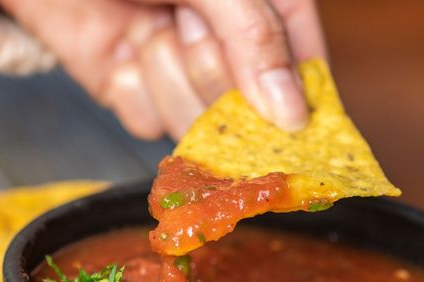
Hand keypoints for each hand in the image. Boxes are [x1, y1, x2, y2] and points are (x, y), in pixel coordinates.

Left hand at [0, 0, 326, 139]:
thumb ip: (254, 36)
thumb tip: (293, 114)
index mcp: (262, 3)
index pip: (304, 64)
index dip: (300, 97)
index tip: (294, 127)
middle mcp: (224, 41)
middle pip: (250, 107)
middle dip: (210, 64)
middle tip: (182, 17)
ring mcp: (178, 69)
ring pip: (198, 123)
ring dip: (166, 74)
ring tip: (147, 23)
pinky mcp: (134, 91)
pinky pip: (147, 123)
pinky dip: (130, 88)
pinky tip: (119, 49)